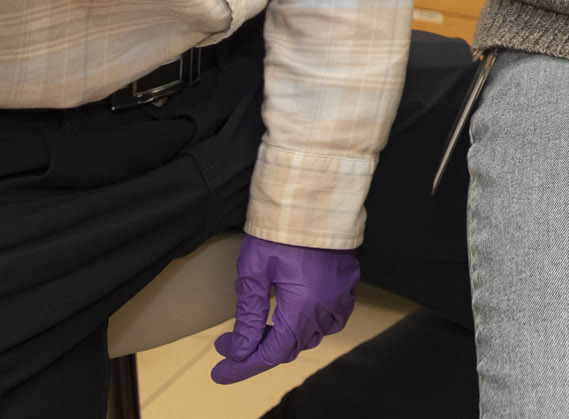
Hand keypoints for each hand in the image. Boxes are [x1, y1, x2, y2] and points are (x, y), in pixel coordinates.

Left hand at [209, 235, 361, 385]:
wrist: (316, 197)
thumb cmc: (281, 230)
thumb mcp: (254, 271)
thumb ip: (248, 314)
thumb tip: (238, 351)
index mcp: (302, 309)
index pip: (269, 354)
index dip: (242, 367)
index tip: (219, 371)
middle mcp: (325, 310)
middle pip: (289, 347)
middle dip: (256, 349)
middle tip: (228, 342)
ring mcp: (341, 297)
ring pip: (312, 336)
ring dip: (285, 338)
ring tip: (261, 328)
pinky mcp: (349, 284)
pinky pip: (334, 318)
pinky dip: (313, 324)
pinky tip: (299, 315)